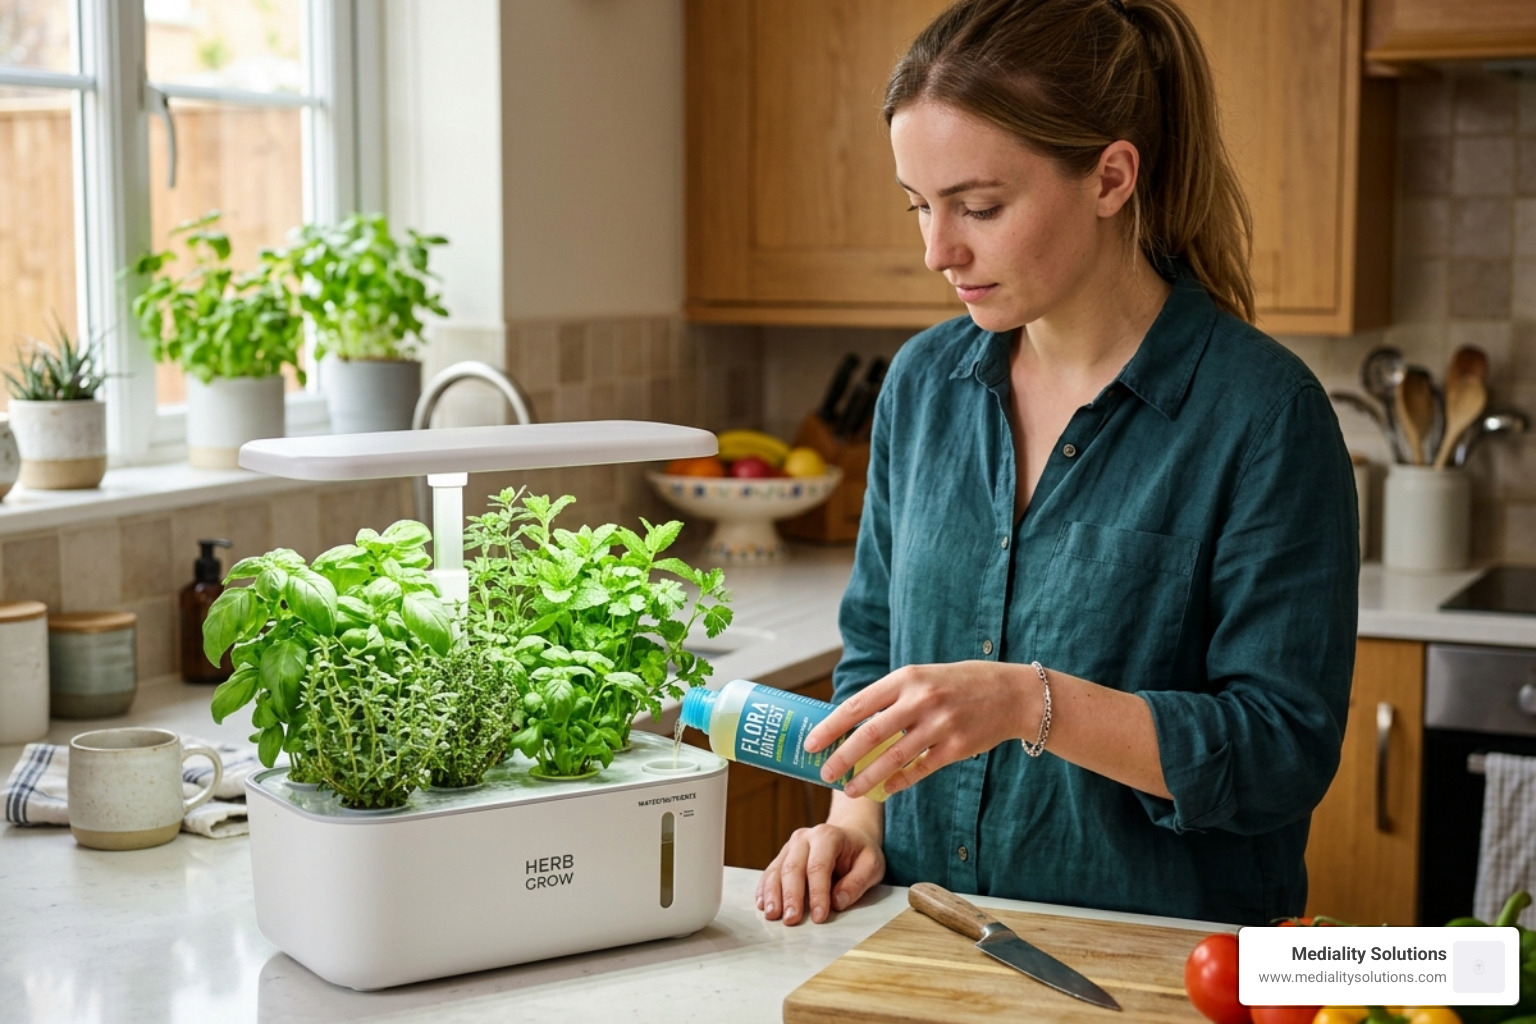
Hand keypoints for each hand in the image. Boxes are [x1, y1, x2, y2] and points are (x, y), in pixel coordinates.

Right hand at [756, 816, 884, 925]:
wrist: (850, 836)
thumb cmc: (860, 853)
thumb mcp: (872, 865)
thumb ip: (858, 882)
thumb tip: (838, 901)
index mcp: (828, 836)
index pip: (819, 866)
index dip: (818, 893)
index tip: (819, 917)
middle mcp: (805, 837)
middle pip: (793, 867)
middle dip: (791, 896)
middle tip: (791, 920)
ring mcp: (791, 846)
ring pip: (777, 869)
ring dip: (773, 894)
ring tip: (772, 915)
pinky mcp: (783, 856)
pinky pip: (769, 872)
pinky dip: (764, 889)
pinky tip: (762, 904)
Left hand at [805, 661, 1036, 798]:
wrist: (1011, 693)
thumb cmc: (959, 684)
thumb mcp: (923, 677)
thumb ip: (892, 696)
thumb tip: (852, 722)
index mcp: (907, 678)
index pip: (858, 705)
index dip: (831, 727)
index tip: (811, 743)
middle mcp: (921, 700)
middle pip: (870, 734)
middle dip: (843, 757)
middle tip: (824, 773)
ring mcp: (940, 725)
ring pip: (893, 757)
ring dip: (868, 777)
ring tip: (850, 790)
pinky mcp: (956, 747)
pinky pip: (920, 769)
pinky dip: (899, 781)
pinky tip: (886, 789)